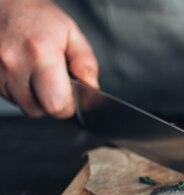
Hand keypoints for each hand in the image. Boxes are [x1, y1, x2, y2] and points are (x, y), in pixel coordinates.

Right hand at [0, 0, 98, 117]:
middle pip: (38, 111)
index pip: (57, 105)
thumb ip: (85, 62)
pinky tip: (24, 73)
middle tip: (57, 86)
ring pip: (22, 105)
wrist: (3, 2)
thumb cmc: (38, 16)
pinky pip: (8, 97)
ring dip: (35, 98)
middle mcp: (14, 64)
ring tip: (39, 75)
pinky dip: (19, 91)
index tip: (72, 97)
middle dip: (52, 104)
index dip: (69, 106)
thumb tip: (91, 86)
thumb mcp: (71, 33)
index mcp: (41, 54)